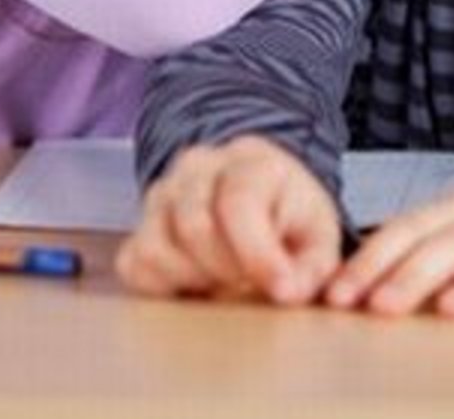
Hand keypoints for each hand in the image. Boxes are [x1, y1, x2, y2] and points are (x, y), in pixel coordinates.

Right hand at [115, 136, 342, 304]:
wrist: (257, 201)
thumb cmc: (290, 221)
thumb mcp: (318, 238)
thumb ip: (313, 267)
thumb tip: (287, 293)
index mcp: (250, 160)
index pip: (239, 202)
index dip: (258, 254)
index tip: (281, 291)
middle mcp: (197, 168)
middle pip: (194, 226)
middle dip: (228, 271)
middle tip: (252, 286)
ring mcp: (161, 195)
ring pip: (155, 247)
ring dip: (193, 280)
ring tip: (226, 283)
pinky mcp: (139, 228)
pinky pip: (134, 266)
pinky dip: (163, 288)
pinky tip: (197, 285)